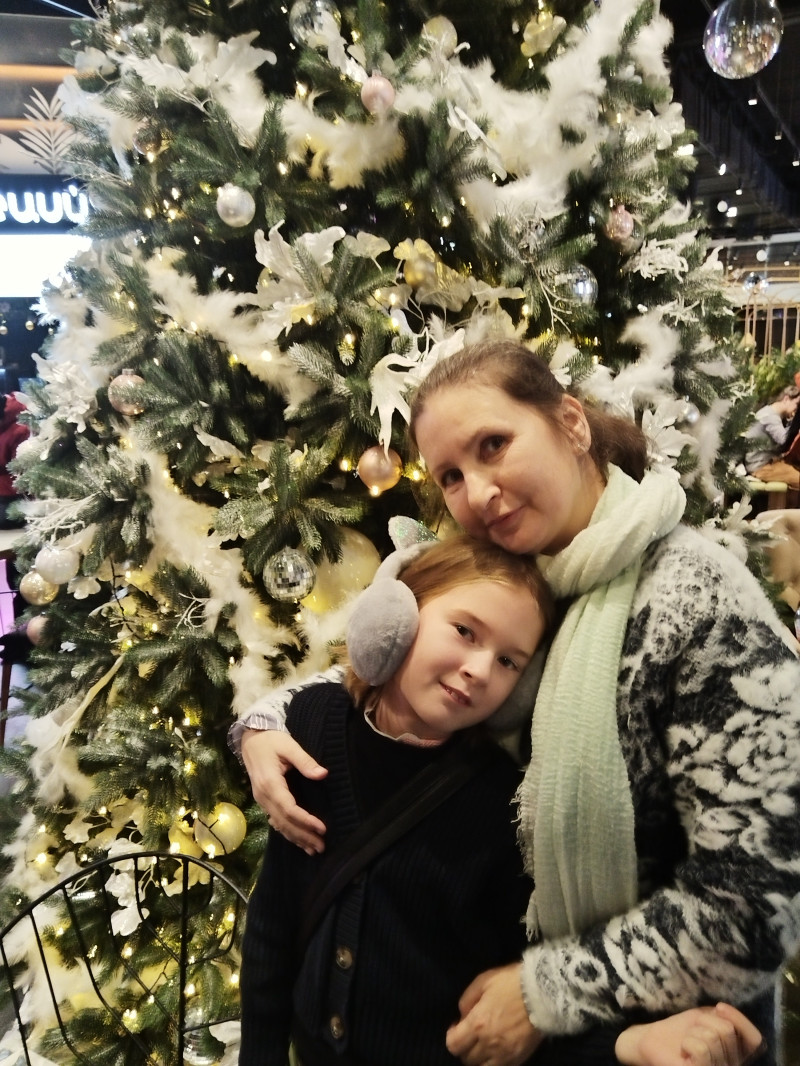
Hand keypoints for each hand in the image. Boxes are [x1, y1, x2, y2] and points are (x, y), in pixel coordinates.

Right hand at [240, 728, 326, 853]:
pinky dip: (287, 832)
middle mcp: (264, 796)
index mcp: (270, 783)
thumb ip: (305, 761)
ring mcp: (262, 800)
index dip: (305, 821)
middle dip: (303, 835)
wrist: (250, 738)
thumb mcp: (289, 746)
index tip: (322, 828)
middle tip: (322, 846)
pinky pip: (275, 820)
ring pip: (278, 824)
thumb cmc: (271, 740)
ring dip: (295, 838)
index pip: (289, 808)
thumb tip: (322, 774)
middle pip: (284, 822)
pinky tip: (297, 840)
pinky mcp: (263, 800)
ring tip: (313, 849)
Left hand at [446, 962, 542, 1065]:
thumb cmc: (511, 983)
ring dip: (478, 1059)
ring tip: (483, 1046)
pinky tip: (496, 1051)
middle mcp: (488, 1044)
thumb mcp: (483, 981)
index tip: (456, 1027)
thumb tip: (462, 1016)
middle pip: (466, 1059)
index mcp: (477, 1024)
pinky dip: (494, 1063)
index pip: (453, 1045)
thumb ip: (467, 1000)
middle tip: (470, 1036)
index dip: (451, 1036)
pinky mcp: (519, 1059)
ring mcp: (505, 1054)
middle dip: (465, 1047)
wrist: (543, 992)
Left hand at [614, 1003, 764, 1065]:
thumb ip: (724, 1017)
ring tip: (687, 1043)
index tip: (719, 1007)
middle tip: (693, 1032)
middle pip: (727, 1031)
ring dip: (694, 1032)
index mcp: (736, 1054)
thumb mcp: (707, 1018)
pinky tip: (683, 1051)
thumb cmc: (680, 1031)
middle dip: (705, 1022)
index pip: (755, 1040)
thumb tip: (724, 1009)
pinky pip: (701, 1049)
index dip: (740, 1020)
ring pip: (713, 1038)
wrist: (651, 1041)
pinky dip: (688, 1042)